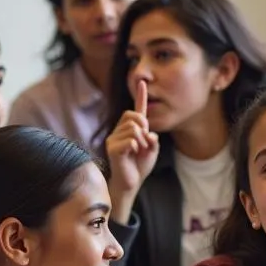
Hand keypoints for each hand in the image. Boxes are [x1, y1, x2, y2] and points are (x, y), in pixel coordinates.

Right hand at [105, 80, 159, 214]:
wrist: (130, 183)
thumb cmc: (139, 166)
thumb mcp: (151, 150)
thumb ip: (152, 139)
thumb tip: (148, 132)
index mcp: (129, 129)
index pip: (136, 110)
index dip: (140, 96)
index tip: (142, 82)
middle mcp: (119, 130)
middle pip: (134, 116)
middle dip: (144, 127)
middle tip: (144, 143)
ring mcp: (113, 138)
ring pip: (134, 129)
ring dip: (142, 141)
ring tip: (138, 151)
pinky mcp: (112, 147)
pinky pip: (130, 140)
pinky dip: (136, 147)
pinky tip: (133, 155)